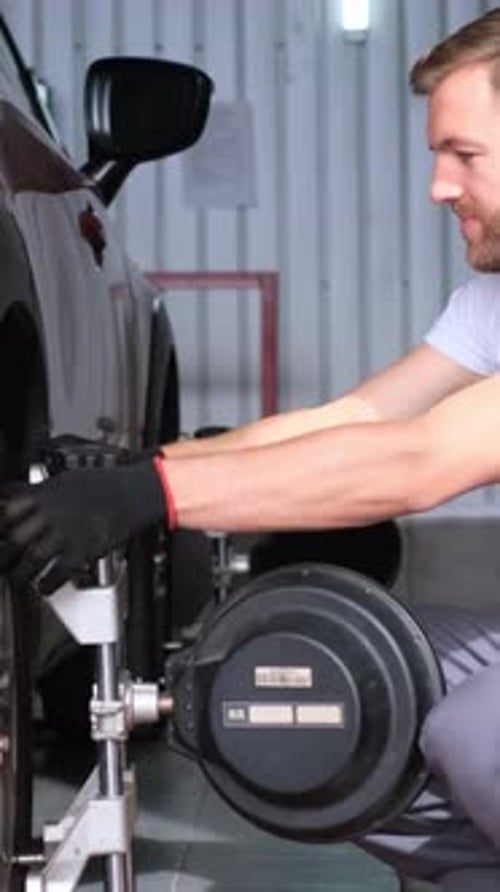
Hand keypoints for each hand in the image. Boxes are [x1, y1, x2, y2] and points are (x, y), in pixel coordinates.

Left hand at [0, 458, 167, 593]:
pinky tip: (43, 588)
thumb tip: (17, 495)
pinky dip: (47, 585)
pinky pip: (58, 573)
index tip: (0, 534)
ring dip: (21, 574)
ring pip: (33, 559)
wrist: (132, 492)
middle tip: (3, 563)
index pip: (7, 512)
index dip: (0, 526)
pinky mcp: (83, 549)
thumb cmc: (102, 484)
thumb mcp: (64, 478)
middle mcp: (51, 513)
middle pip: (15, 539)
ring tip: (17, 581)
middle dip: (5, 555)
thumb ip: (39, 490)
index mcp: (44, 494)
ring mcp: (67, 532)